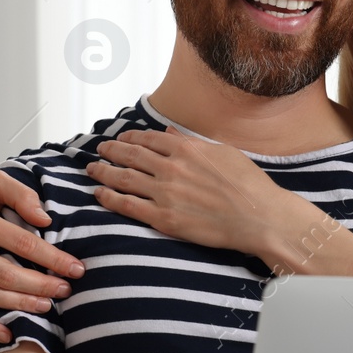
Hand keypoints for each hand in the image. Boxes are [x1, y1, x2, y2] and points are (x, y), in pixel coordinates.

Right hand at [0, 169, 84, 343]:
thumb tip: (45, 220)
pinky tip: (8, 334)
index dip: (52, 258)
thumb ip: (20, 194)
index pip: (22, 242)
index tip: (76, 269)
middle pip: (7, 274)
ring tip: (46, 306)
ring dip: (20, 304)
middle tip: (65, 290)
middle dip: (41, 285)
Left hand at [86, 128, 318, 265]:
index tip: (122, 138)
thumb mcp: (224, 152)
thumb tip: (171, 134)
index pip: (148, 138)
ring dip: (103, 172)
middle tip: (100, 150)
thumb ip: (192, 143)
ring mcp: (165, 193)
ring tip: (92, 170)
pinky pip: (127, 205)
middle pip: (130, 154)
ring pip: (123, 178)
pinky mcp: (164, 218)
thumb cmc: (249, 185)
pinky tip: (98, 195)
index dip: (130, 137)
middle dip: (111, 150)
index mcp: (186, 149)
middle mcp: (171, 167)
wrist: (260, 217)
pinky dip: (109, 198)